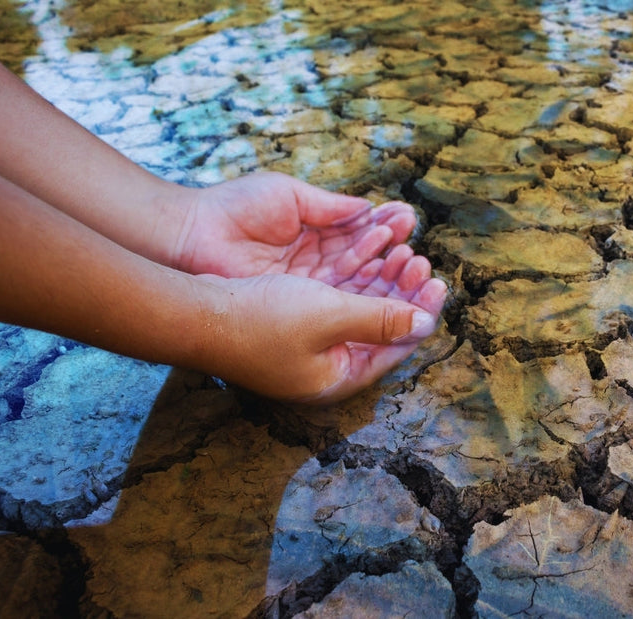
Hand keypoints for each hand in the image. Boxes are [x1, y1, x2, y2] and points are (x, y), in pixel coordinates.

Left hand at [173, 171, 418, 285]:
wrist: (191, 236)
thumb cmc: (233, 209)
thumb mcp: (289, 197)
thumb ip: (330, 207)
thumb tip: (370, 209)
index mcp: (315, 234)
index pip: (361, 235)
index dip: (386, 230)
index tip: (408, 220)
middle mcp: (316, 265)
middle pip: (366, 265)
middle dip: (394, 257)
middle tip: (417, 251)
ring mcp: (307, 288)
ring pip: (358, 286)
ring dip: (386, 277)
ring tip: (410, 263)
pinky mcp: (297, 307)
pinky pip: (339, 303)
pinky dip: (364, 294)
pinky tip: (387, 282)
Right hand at [202, 257, 446, 402]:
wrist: (193, 312)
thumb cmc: (259, 320)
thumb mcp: (330, 316)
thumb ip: (380, 319)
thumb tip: (426, 323)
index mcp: (339, 377)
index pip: (396, 347)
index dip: (421, 313)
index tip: (439, 282)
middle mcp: (327, 367)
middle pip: (381, 328)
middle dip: (402, 291)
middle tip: (420, 260)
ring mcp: (308, 348)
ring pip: (359, 309)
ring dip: (381, 280)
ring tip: (400, 249)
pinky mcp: (291, 325)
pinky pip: (337, 300)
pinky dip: (354, 277)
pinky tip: (368, 252)